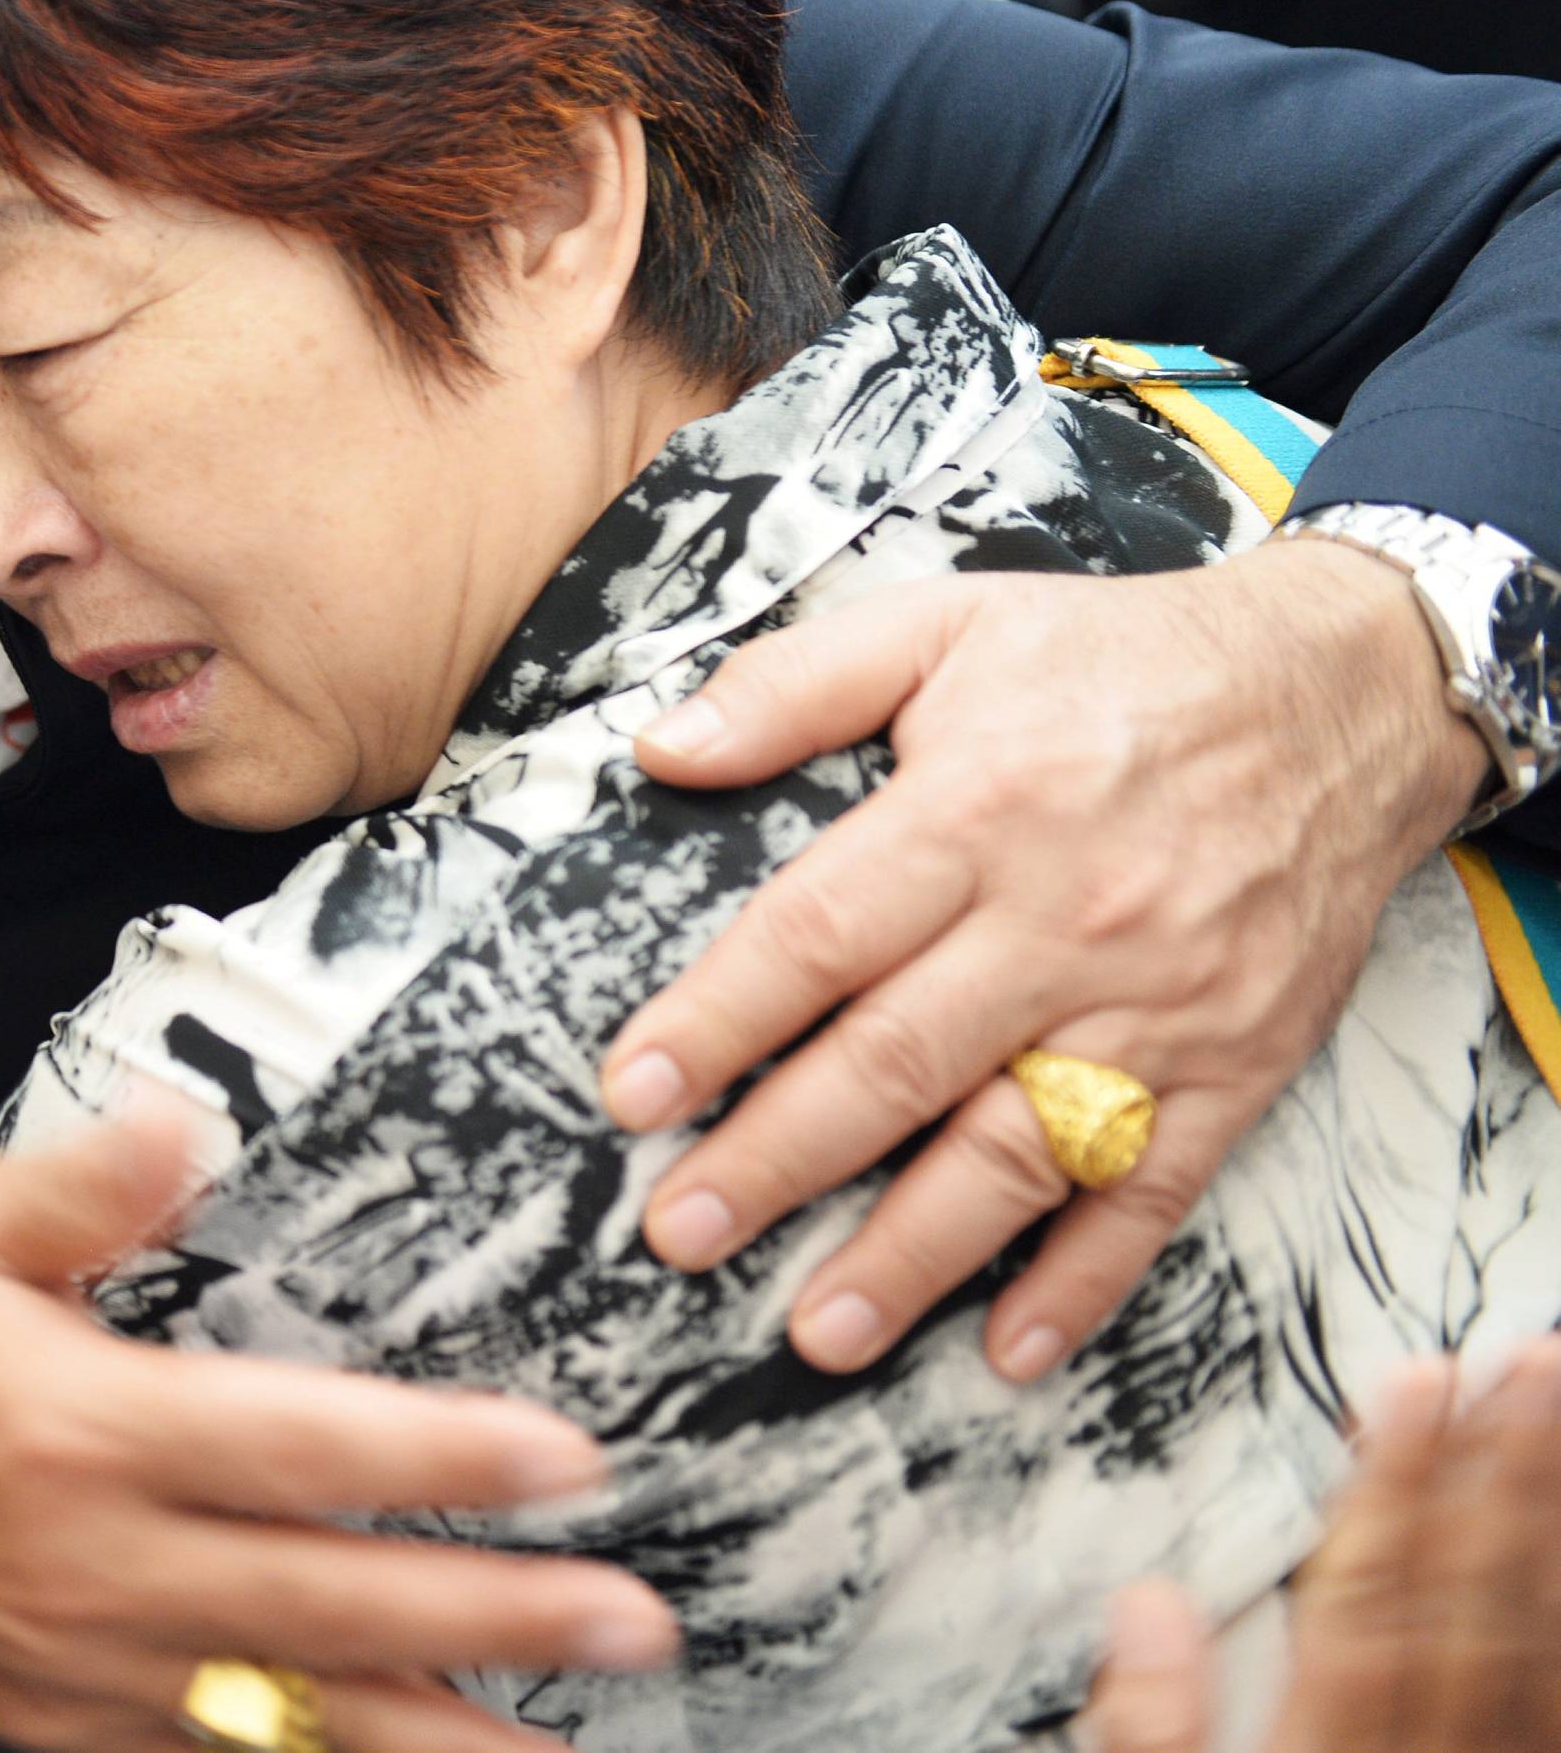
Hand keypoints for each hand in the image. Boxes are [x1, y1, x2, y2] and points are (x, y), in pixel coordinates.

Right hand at [0, 1108, 675, 1752]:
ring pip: (294, 1722)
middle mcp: (106, 1570)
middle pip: (332, 1603)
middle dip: (494, 1618)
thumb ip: (88, 1180)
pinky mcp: (69, 1735)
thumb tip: (195, 1124)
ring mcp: (92, 1673)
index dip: (442, 1457)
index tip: (568, 1459)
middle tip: (633, 1619)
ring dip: (438, 1736)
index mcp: (91, 1433)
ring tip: (566, 1744)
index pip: (302, 1448)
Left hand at [603, 540, 1486, 1378]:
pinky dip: (1085, 1278)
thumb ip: (795, 683)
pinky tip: (1011, 1348)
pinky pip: (1154, 1190)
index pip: (819, 934)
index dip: (718, 1021)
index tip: (630, 1095)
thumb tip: (662, 747)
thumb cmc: (1120, 660)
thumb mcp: (947, 622)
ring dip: (913, 1252)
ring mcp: (1155, 1005)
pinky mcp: (1234, 1064)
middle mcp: (1061, 920)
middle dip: (777, 1160)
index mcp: (975, 808)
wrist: (1339, 693)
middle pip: (897, 1061)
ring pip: (1017, 1150)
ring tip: (818, 1327)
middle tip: (680, 1234)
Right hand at [1085, 1340, 1560, 1751]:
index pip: (1371, 1593)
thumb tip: (1147, 1603)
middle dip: (1498, 1468)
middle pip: (1470, 1599)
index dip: (1395, 1481)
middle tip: (1527, 1355)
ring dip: (1544, 1508)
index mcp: (1328, 1750)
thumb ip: (1155, 1731)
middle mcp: (1427, 1751)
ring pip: (1532, 1632)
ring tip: (1554, 1398)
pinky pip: (1559, 1687)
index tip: (1417, 1377)